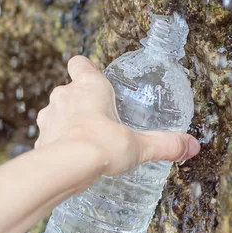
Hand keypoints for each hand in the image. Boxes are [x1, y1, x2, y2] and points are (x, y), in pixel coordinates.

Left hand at [35, 56, 199, 180]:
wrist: (64, 169)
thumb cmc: (100, 146)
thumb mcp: (139, 145)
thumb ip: (166, 144)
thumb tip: (191, 146)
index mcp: (89, 87)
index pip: (79, 63)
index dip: (86, 69)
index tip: (96, 80)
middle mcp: (64, 96)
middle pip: (70, 89)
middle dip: (82, 102)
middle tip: (100, 118)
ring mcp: (48, 117)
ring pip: (57, 112)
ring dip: (68, 122)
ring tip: (86, 140)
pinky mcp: (40, 139)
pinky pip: (49, 136)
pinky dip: (58, 143)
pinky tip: (72, 157)